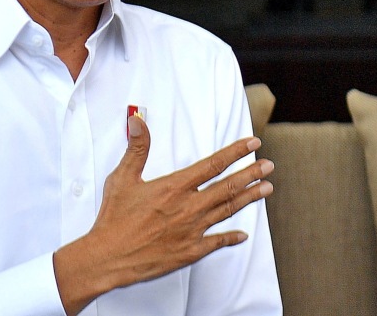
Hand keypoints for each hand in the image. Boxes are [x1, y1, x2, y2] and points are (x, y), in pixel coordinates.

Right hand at [54, 115, 273, 314]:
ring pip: (226, 211)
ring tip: (267, 189)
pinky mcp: (188, 252)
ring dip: (248, 198)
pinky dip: (231, 238)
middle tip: (269, 166)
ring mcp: (191, 231)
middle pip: (227, 186)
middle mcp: (188, 207)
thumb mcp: (123, 177)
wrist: (107, 258)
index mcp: (174, 187)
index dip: (235, 152)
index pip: (212, 164)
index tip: (252, 144)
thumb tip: (138, 120)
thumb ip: (137, 148)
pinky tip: (243, 235)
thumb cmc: (114, 218)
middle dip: (250, 174)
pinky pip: (216, 243)